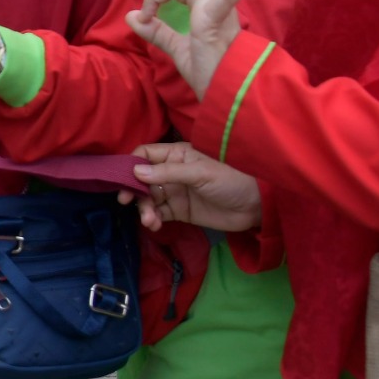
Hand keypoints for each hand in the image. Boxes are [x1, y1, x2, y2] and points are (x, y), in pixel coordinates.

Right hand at [120, 142, 261, 233]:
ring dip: (144, 208)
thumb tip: (136, 171)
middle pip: (141, 178)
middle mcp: (171, 171)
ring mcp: (175, 192)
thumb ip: (169, 172)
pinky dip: (152, 219)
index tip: (122, 179)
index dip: (130, 164)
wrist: (257, 205)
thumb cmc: (232, 179)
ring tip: (149, 220)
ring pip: (148, 198)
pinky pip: (158, 213)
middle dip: (133, 191)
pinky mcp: (180, 211)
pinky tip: (154, 225)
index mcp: (176, 155)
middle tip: (127, 202)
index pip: (145, 154)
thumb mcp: (201, 173)